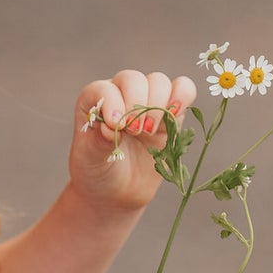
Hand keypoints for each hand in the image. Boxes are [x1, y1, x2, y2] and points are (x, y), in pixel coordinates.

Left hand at [68, 68, 197, 213]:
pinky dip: (183, 96)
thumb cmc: (96, 172)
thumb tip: (112, 124)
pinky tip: (175, 114)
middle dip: (137, 104)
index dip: (113, 103)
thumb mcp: (90, 159)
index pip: (105, 89)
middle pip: (133, 79)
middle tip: (136, 132)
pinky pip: (183, 90)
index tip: (116, 127)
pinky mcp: (169, 114)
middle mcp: (120, 94)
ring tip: (149, 132)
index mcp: (94, 101)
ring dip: (158, 104)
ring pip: (158, 82)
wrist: (115, 193)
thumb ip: (98, 141)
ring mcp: (146, 102)